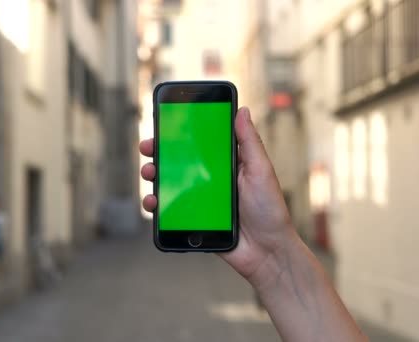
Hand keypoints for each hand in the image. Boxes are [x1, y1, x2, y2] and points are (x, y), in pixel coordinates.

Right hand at [140, 107, 297, 287]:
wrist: (267, 252)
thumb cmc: (270, 210)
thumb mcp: (261, 171)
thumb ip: (250, 142)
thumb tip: (242, 111)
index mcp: (225, 164)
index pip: (199, 143)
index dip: (182, 133)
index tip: (165, 123)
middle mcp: (209, 180)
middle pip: (178, 161)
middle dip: (159, 152)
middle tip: (149, 148)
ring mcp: (199, 200)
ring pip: (169, 184)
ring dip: (153, 176)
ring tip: (149, 173)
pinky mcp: (192, 219)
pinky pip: (169, 210)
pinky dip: (156, 204)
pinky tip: (152, 201)